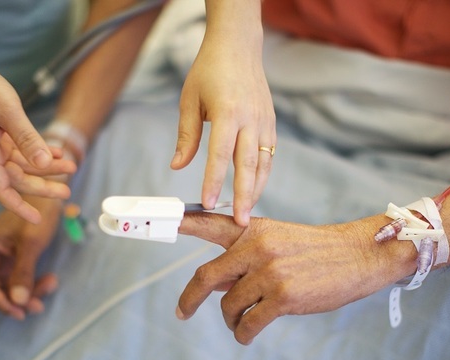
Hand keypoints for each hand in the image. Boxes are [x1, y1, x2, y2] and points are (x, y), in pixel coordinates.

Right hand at [0, 63, 76, 223]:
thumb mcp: (9, 112)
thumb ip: (27, 139)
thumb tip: (44, 162)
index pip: (2, 190)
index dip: (19, 206)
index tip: (36, 219)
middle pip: (18, 179)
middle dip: (43, 185)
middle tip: (68, 191)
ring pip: (22, 165)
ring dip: (46, 167)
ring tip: (71, 166)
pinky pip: (21, 150)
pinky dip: (39, 151)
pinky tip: (58, 153)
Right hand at [0, 196, 63, 319]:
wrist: (49, 198)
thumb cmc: (38, 214)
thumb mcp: (31, 244)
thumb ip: (23, 273)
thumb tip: (18, 301)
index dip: (0, 302)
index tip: (19, 312)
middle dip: (16, 299)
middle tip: (38, 305)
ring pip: (7, 289)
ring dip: (28, 293)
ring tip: (51, 285)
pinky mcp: (10, 262)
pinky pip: (17, 282)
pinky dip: (32, 285)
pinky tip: (50, 280)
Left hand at [171, 17, 275, 226]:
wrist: (239, 46)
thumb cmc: (209, 71)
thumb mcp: (189, 100)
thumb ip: (187, 135)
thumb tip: (178, 166)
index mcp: (228, 113)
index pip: (220, 155)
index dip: (214, 181)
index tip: (208, 204)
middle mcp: (251, 119)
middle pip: (249, 165)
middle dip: (245, 196)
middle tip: (241, 223)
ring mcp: (265, 122)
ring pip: (264, 163)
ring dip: (257, 190)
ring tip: (248, 214)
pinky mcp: (271, 123)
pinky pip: (269, 155)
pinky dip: (263, 175)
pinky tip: (255, 190)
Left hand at [176, 213, 416, 344]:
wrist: (360, 256)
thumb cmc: (318, 253)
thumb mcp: (278, 243)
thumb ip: (244, 260)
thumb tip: (214, 287)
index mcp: (254, 229)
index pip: (209, 223)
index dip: (182, 223)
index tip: (160, 220)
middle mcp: (257, 247)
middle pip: (206, 277)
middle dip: (189, 299)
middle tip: (182, 313)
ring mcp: (269, 272)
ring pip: (228, 306)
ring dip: (231, 320)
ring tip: (242, 324)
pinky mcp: (283, 297)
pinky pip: (248, 324)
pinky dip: (244, 334)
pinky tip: (248, 335)